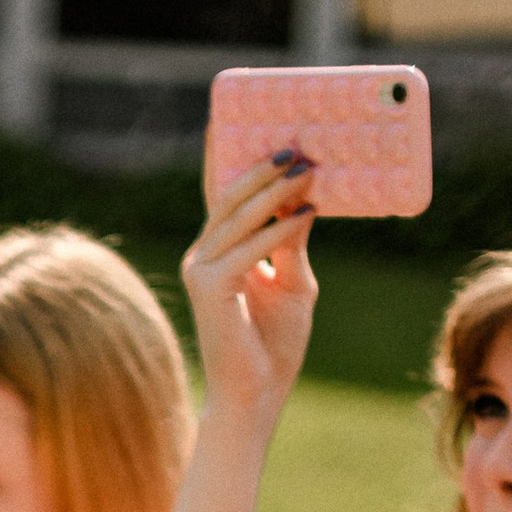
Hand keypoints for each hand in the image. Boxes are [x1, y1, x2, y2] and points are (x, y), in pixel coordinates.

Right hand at [182, 155, 317, 427]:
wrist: (256, 395)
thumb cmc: (272, 343)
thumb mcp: (292, 281)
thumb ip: (291, 242)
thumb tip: (303, 200)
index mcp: (220, 250)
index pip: (224, 193)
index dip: (227, 153)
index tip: (234, 116)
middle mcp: (203, 255)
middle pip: (230, 196)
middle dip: (263, 167)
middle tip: (298, 145)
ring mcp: (202, 271)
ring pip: (238, 216)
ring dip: (274, 190)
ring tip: (308, 169)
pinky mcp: (210, 289)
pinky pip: (247, 248)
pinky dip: (277, 230)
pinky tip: (306, 214)